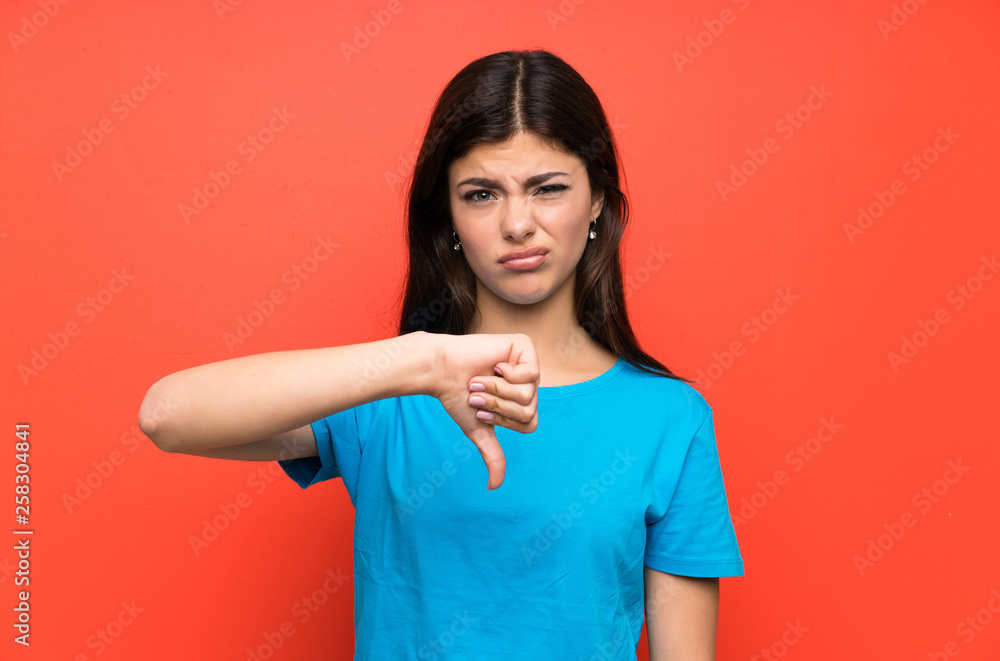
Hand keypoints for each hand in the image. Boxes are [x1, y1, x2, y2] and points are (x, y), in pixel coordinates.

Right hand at [426, 333, 538, 489]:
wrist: (442, 372)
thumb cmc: (458, 397)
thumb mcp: (479, 429)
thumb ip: (492, 455)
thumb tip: (495, 487)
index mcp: (521, 400)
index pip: (529, 424)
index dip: (503, 422)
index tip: (482, 412)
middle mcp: (528, 382)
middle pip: (529, 410)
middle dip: (497, 406)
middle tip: (478, 393)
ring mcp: (528, 363)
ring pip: (528, 395)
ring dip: (497, 390)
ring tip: (481, 379)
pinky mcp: (525, 346)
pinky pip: (530, 374)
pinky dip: (505, 375)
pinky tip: (493, 365)